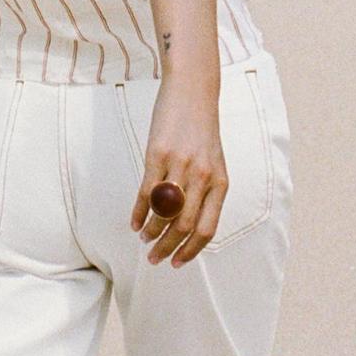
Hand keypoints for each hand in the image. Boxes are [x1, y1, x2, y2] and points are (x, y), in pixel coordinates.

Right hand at [129, 71, 226, 265]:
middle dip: (168, 248)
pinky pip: (146, 193)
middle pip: (184, 226)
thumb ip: (205, 192)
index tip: (178, 263)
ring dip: (152, 233)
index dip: (191, 251)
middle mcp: (202, 177)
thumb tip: (186, 225)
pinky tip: (134, 223)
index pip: (207, 229)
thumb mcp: (212, 162)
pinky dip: (139, 212)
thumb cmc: (201, 130)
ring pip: (165, 213)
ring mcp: (180, 166)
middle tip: (155, 259)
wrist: (193, 91)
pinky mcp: (158, 155)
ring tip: (144, 239)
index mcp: (220, 183)